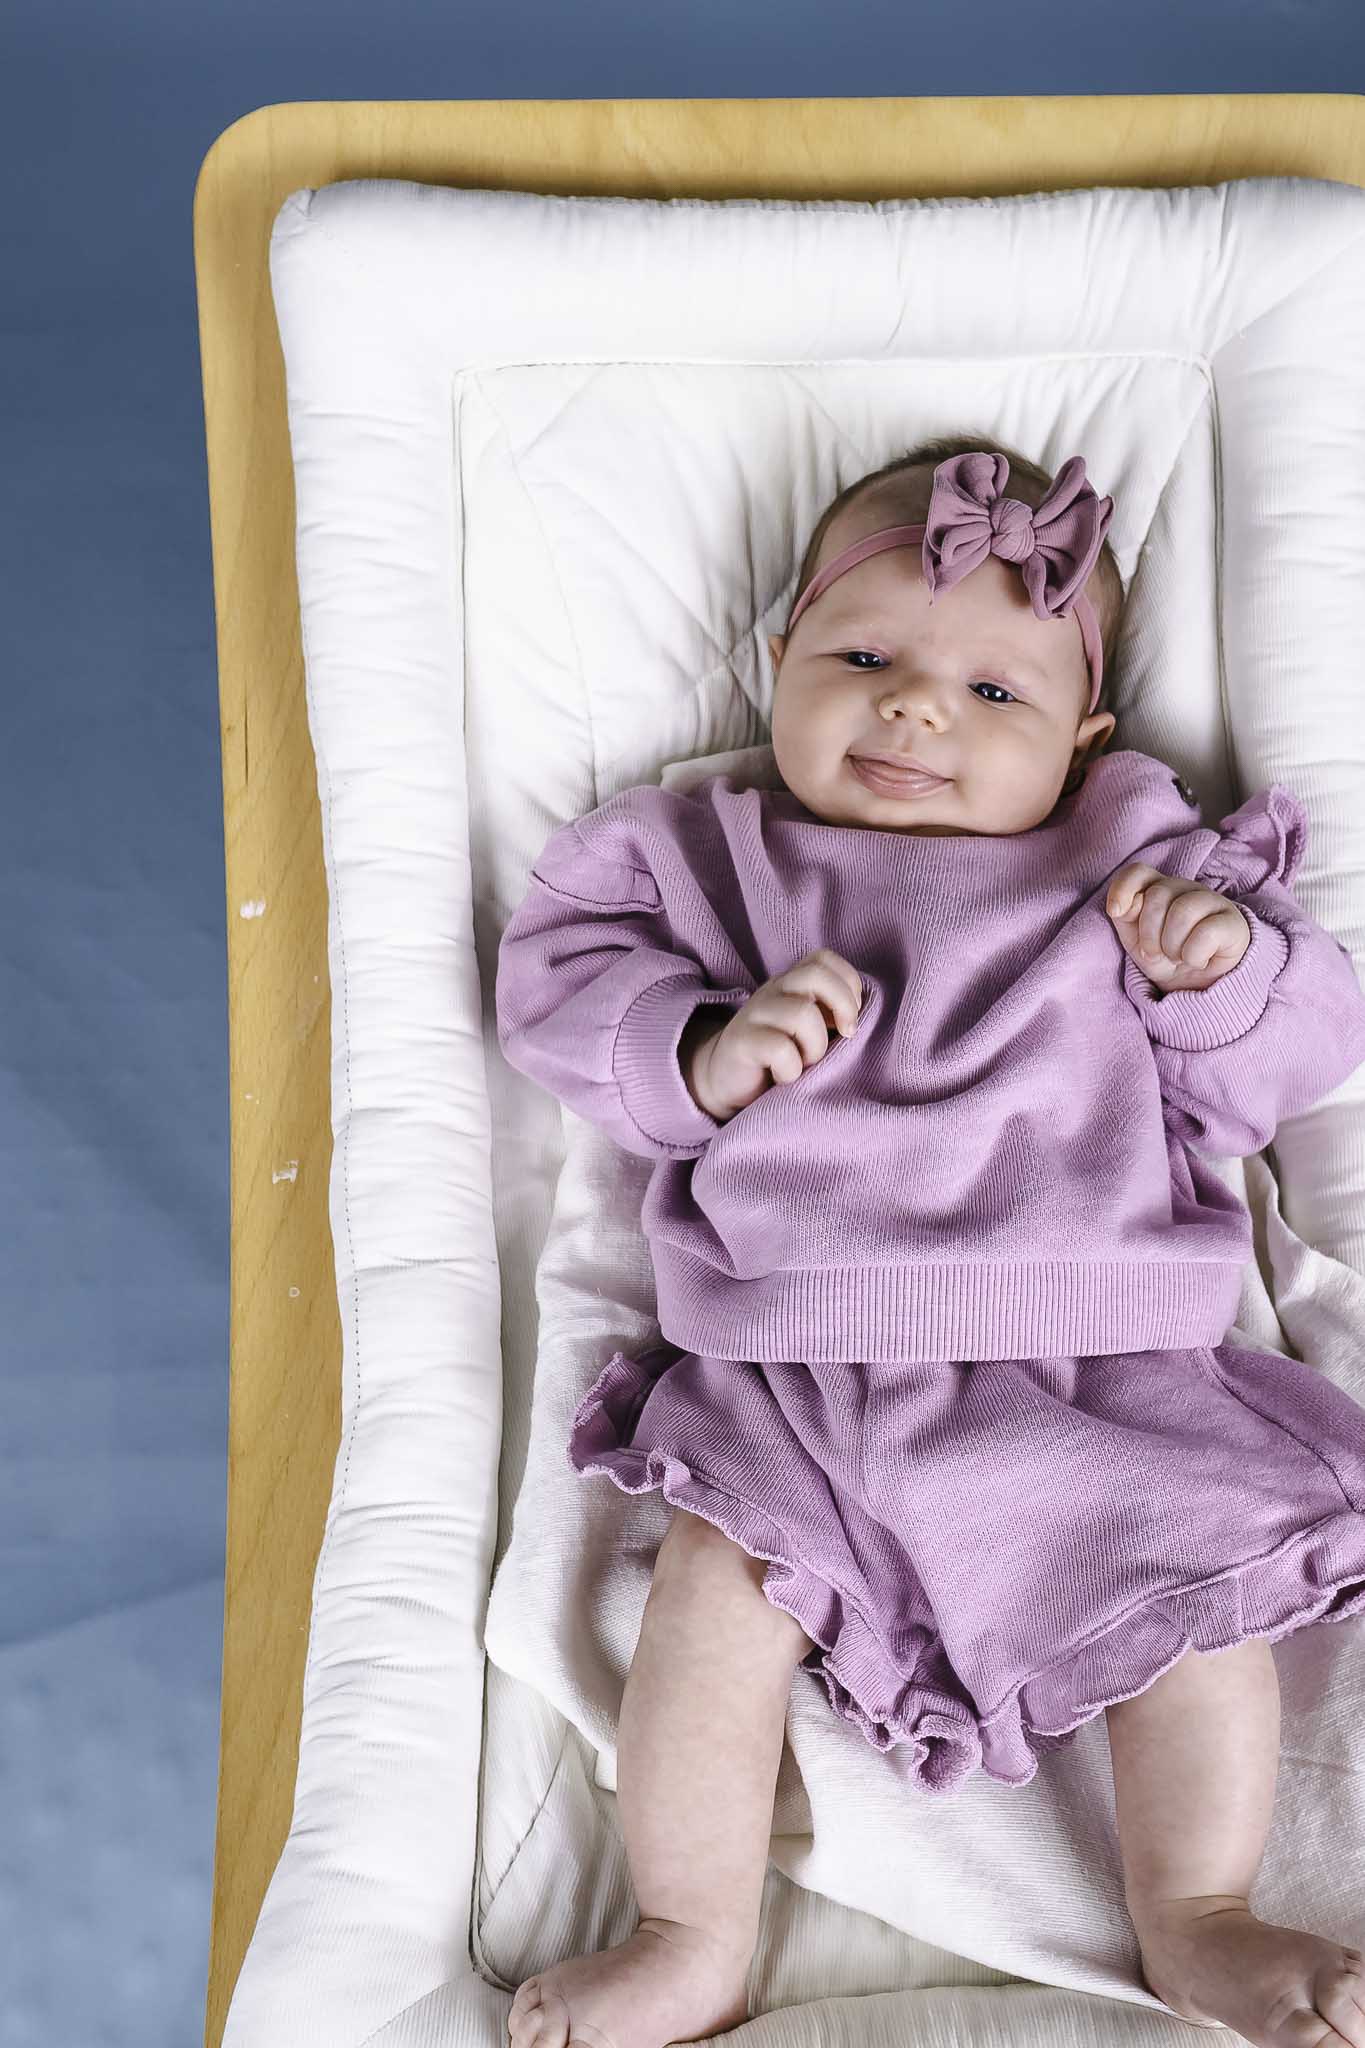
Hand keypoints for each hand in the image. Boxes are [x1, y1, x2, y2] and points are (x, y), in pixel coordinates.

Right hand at [684, 948, 863, 1121]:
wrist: (723, 1080)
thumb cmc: (777, 1057)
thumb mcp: (806, 1030)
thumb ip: (830, 1015)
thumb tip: (863, 1015)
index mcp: (790, 984)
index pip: (824, 959)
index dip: (848, 984)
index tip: (849, 1018)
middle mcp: (773, 992)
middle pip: (815, 975)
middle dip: (843, 1006)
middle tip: (845, 1036)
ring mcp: (755, 1014)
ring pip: (802, 1014)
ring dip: (816, 1047)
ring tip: (805, 1063)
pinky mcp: (741, 1042)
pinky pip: (780, 1049)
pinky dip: (791, 1069)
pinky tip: (784, 1077)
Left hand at [1105, 861, 1251, 993]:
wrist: (1200, 986)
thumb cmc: (1165, 957)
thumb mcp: (1136, 941)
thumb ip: (1126, 917)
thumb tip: (1126, 905)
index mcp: (1158, 888)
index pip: (1138, 872)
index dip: (1122, 888)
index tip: (1116, 912)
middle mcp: (1185, 889)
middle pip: (1157, 896)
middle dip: (1149, 935)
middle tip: (1157, 954)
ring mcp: (1212, 901)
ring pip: (1182, 912)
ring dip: (1172, 946)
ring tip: (1178, 958)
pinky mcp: (1233, 922)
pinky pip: (1206, 933)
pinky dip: (1194, 956)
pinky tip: (1199, 961)